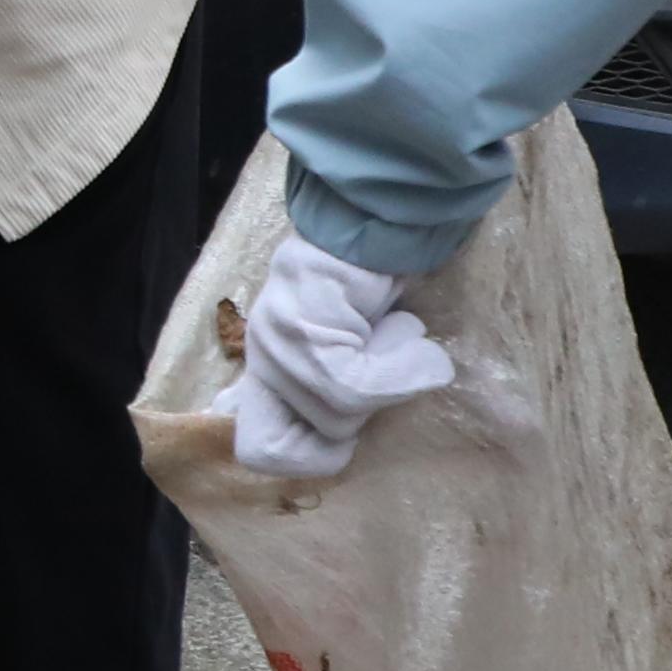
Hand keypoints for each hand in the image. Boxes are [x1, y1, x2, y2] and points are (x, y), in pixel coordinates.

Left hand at [229, 227, 456, 480]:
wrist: (384, 216)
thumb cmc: (383, 291)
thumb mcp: (363, 360)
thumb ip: (349, 398)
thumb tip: (346, 442)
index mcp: (269, 371)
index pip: (261, 450)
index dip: (313, 454)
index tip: (354, 426)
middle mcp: (261, 357)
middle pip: (311, 442)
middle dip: (364, 413)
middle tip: (379, 360)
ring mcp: (274, 339)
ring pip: (338, 413)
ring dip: (390, 380)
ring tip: (394, 328)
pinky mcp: (299, 321)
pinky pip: (352, 382)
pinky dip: (401, 366)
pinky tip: (410, 328)